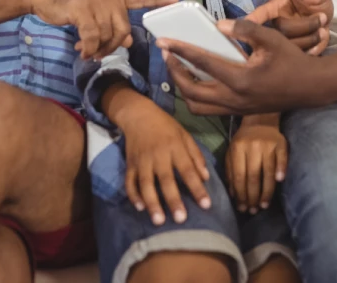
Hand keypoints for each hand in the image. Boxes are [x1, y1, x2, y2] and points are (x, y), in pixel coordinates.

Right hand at [23, 0, 176, 59]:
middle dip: (113, 46)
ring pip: (107, 36)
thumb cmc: (70, 2)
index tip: (177, 0)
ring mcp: (96, 0)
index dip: (158, 0)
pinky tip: (82, 50)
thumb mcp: (94, 11)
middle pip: (124, 29)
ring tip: (86, 50)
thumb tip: (128, 41)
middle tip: (98, 54)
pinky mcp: (82, 9)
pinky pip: (93, 37)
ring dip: (97, 49)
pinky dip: (89, 48)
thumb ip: (112, 23)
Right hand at [112, 91, 211, 225]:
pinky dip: (133, 195)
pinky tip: (140, 208)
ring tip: (159, 221)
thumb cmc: (166, 127)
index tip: (206, 205)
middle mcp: (158, 155)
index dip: (197, 188)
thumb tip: (205, 178)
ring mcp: (142, 160)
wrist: (139, 115)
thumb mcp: (185, 136)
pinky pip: (130, 181)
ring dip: (152, 203)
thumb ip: (196, 156)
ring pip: (146, 184)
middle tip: (181, 219)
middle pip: (166, 180)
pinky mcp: (130, 164)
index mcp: (175, 147)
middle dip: (173, 200)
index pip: (188, 170)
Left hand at [158, 18, 329, 114]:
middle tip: (167, 54)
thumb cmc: (292, 60)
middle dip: (174, 72)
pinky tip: (198, 78)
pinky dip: (196, 95)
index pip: (202, 63)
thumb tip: (220, 25)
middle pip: (191, 91)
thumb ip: (246, 30)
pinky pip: (208, 109)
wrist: (310, 88)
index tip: (163, 41)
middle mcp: (234, 98)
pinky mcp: (238, 112)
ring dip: (183, 88)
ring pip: (197, 106)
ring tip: (179, 68)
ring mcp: (235, 108)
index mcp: (241, 79)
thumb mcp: (272, 38)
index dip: (180, 50)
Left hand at [226, 114, 286, 213]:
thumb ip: (230, 171)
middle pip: (253, 176)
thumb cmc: (243, 140)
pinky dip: (281, 170)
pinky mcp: (281, 143)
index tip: (242, 208)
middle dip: (252, 196)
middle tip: (253, 210)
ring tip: (263, 205)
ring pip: (267, 172)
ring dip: (266, 191)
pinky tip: (279, 182)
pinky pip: (282, 159)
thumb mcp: (232, 152)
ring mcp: (268, 145)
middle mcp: (252, 147)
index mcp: (238, 148)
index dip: (240, 194)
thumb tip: (233, 195)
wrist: (260, 120)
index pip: (239, 176)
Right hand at [247, 0, 333, 54]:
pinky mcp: (293, 55)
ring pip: (291, 45)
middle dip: (305, 26)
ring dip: (312, 38)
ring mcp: (282, 42)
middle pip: (281, 31)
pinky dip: (314, 49)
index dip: (254, 18)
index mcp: (275, 8)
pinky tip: (321, 41)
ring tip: (324, 29)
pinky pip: (300, 55)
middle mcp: (275, 26)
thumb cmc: (316, 4)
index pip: (260, 13)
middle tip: (323, 18)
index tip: (250, 22)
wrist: (324, 21)